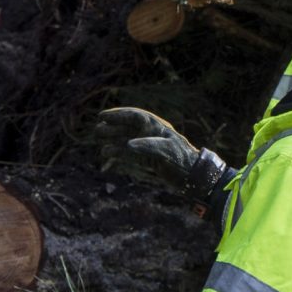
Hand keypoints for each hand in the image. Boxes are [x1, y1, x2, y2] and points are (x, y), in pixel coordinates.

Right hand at [93, 108, 227, 201]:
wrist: (194, 176)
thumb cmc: (182, 160)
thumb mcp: (165, 151)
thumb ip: (147, 145)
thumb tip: (128, 144)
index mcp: (157, 127)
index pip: (134, 116)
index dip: (118, 115)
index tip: (102, 116)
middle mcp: (152, 134)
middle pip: (129, 127)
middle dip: (113, 126)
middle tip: (97, 129)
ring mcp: (150, 146)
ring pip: (127, 139)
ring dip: (113, 139)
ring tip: (99, 140)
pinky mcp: (150, 159)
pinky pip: (130, 153)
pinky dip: (119, 152)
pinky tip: (108, 153)